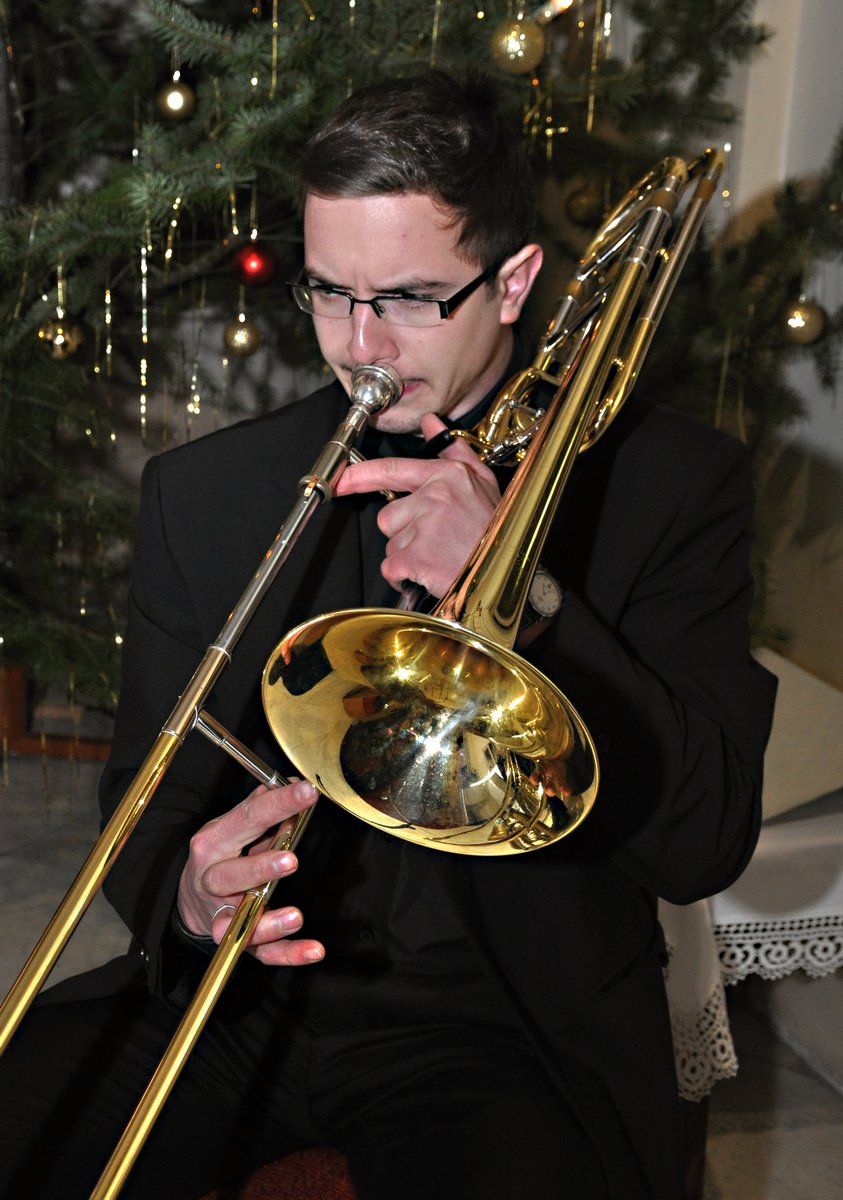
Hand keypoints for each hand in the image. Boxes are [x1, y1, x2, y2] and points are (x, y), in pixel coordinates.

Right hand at [176, 779, 323, 966]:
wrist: (189, 899)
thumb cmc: (219, 856)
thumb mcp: (230, 828)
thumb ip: (259, 810)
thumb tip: (289, 784)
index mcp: (213, 844)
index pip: (247, 820)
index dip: (278, 804)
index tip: (306, 792)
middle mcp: (212, 881)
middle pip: (231, 876)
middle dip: (260, 868)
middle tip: (290, 860)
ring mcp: (222, 914)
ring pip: (239, 922)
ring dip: (269, 921)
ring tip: (296, 916)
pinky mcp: (238, 940)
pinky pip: (261, 952)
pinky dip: (287, 953)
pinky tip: (313, 950)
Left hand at [335, 413, 500, 597]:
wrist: (508, 572)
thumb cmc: (494, 531)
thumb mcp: (483, 484)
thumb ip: (455, 451)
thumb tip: (432, 422)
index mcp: (447, 475)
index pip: (392, 470)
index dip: (359, 476)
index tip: (340, 480)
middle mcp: (434, 496)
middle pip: (389, 515)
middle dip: (404, 531)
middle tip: (436, 539)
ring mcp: (425, 526)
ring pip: (391, 543)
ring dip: (408, 555)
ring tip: (438, 556)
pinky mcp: (417, 556)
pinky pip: (391, 568)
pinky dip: (404, 577)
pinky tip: (429, 573)